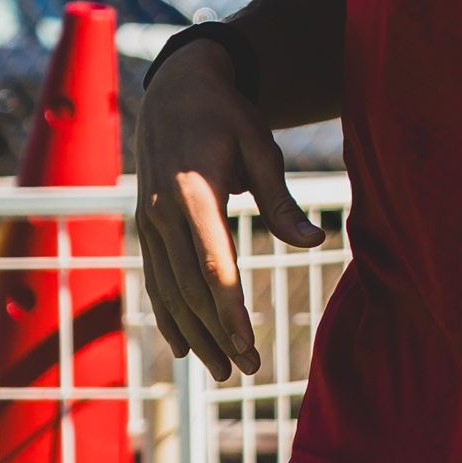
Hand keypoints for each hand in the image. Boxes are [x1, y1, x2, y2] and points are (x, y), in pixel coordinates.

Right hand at [136, 39, 319, 379]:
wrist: (174, 92)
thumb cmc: (227, 116)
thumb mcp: (261, 146)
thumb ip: (282, 199)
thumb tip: (314, 241)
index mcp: (196, 193)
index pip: (213, 262)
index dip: (230, 307)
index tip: (247, 343)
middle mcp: (164, 213)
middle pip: (192, 287)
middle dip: (219, 332)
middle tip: (247, 369)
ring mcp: (150, 222)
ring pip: (170, 291)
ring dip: (196, 334)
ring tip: (223, 371)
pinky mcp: (146, 227)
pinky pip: (155, 281)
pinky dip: (168, 316)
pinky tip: (184, 347)